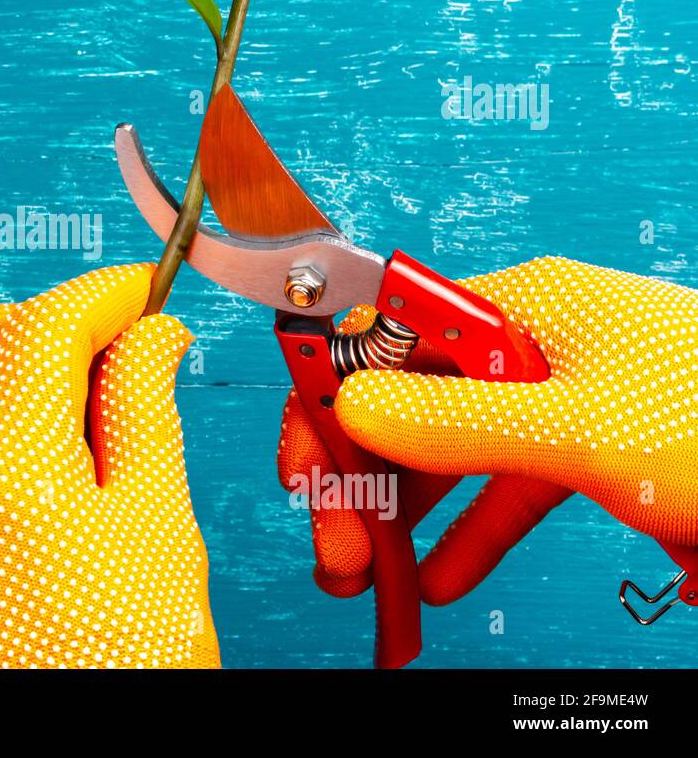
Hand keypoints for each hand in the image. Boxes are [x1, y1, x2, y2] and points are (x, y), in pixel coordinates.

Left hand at [0, 263, 219, 668]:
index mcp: (9, 447)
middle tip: (108, 354)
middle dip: (42, 324)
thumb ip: (145, 410)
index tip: (144, 297)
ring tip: (57, 414)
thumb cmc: (118, 665)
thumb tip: (150, 338)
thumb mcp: (159, 526)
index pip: (50, 319)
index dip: (106, 294)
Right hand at [278, 312, 569, 603]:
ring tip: (366, 576)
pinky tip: (435, 578)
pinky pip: (501, 491)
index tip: (301, 472)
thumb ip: (464, 420)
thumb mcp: (585, 430)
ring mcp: (554, 399)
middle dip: (358, 478)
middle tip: (340, 553)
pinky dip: (464, 534)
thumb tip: (349, 407)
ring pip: (445, 451)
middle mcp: (526, 346)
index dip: (329, 400)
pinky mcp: (584, 453)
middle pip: (406, 401)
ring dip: (398, 514)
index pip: (388, 337)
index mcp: (520, 308)